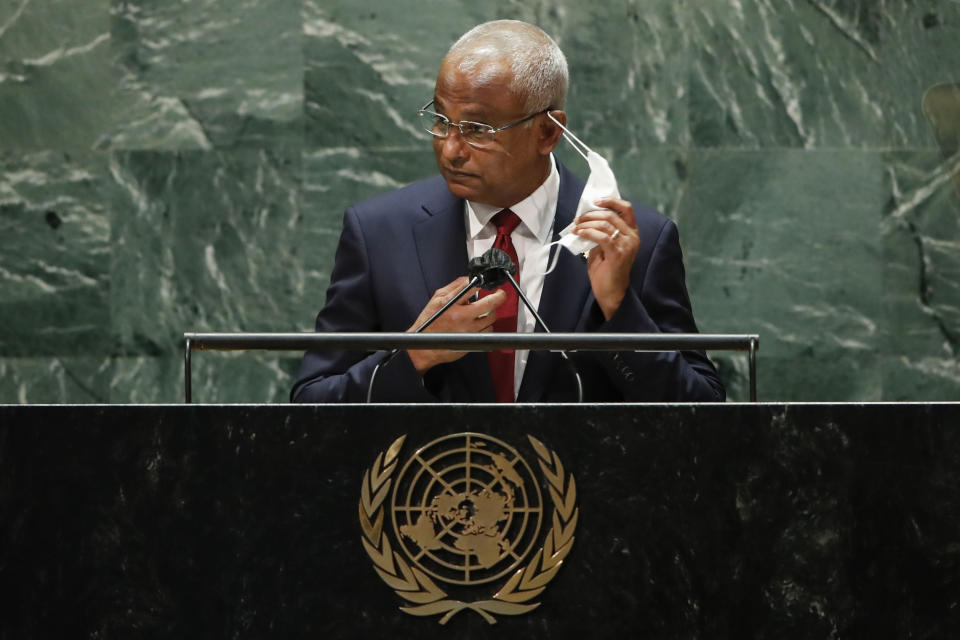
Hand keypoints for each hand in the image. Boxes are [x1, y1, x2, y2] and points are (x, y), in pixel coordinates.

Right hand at [406, 276, 505, 374]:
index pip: (472, 286)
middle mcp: (461, 317)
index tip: (488, 281)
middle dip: (499, 296)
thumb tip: (469, 279)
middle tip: (500, 294)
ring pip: (491, 318)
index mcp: (450, 304)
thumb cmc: (429, 323)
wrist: (424, 347)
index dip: (484, 282)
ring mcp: (468, 330)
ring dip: (492, 312)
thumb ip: (453, 287)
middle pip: (489, 304)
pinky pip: (488, 331)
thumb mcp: (436, 300)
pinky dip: (487, 325)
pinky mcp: (472, 341)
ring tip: (487, 310)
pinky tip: (480, 323)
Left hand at [573, 197, 640, 319]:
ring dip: (586, 223)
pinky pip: (601, 236)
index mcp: (632, 233)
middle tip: (577, 219)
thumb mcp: (604, 247)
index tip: (596, 201)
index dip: (611, 201)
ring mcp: (627, 245)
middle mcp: (633, 237)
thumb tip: (586, 220)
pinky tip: (579, 233)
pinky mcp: (618, 253)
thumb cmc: (607, 271)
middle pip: (612, 215)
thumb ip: (601, 232)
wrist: (611, 293)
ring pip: (605, 224)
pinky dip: (587, 232)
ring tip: (576, 227)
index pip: (626, 209)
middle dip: (591, 214)